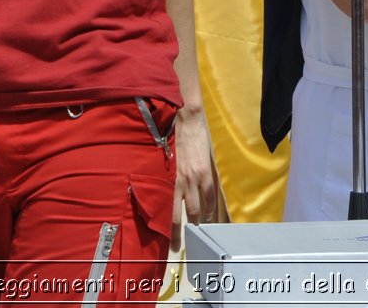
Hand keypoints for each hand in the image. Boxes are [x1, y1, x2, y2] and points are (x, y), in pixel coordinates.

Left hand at [173, 107, 217, 247]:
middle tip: (177, 247)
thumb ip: (161, 177)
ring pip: (195, 210)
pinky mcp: (205, 173)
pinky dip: (210, 208)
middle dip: (178, 234)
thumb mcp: (160, 160)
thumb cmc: (168, 137)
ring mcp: (192, 179)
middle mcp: (177, 183)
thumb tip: (157, 192)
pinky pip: (209, 196)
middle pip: (178, 216)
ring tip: (196, 234)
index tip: (161, 238)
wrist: (184, 119)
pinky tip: (208, 215)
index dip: (163, 227)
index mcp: (164, 181)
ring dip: (196, 224)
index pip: (163, 210)